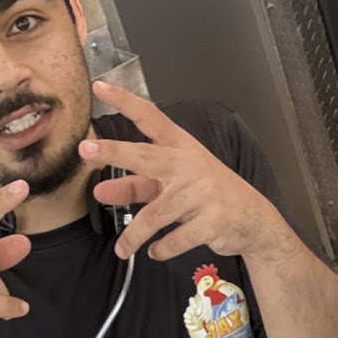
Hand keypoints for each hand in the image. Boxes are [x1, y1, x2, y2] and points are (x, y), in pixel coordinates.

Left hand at [83, 80, 289, 263]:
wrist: (251, 218)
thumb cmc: (206, 194)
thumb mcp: (173, 184)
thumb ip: (137, 185)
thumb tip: (100, 190)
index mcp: (179, 147)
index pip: (150, 118)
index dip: (125, 101)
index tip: (100, 87)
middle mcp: (188, 164)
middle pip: (145, 156)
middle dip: (114, 152)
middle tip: (85, 150)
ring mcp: (200, 192)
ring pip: (154, 215)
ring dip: (134, 236)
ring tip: (122, 248)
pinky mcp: (210, 220)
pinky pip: (174, 239)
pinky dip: (161, 249)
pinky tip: (156, 251)